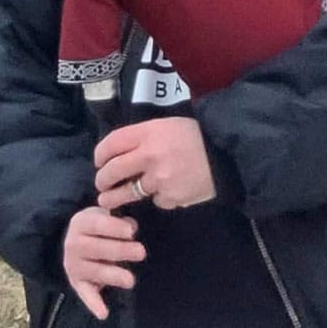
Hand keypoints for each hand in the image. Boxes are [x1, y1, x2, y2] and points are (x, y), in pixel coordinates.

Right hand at [63, 206, 146, 319]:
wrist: (76, 240)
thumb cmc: (99, 226)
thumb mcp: (105, 215)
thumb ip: (118, 220)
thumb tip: (132, 228)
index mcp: (81, 223)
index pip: (97, 224)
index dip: (114, 227)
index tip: (132, 231)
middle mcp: (72, 244)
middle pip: (97, 248)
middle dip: (120, 250)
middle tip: (141, 252)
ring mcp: (73, 265)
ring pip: (94, 271)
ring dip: (113, 276)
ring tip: (130, 280)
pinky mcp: (76, 283)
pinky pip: (85, 294)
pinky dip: (93, 304)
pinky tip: (104, 313)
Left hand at [94, 117, 216, 210]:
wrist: (227, 155)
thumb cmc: (196, 136)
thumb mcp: (167, 126)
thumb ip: (144, 138)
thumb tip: (120, 153)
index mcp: (148, 133)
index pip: (111, 144)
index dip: (100, 155)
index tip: (99, 163)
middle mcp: (150, 155)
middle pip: (112, 171)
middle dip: (102, 180)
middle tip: (102, 184)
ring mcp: (159, 179)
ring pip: (128, 193)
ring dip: (116, 198)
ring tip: (109, 201)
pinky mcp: (170, 197)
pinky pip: (156, 200)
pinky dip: (158, 197)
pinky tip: (168, 189)